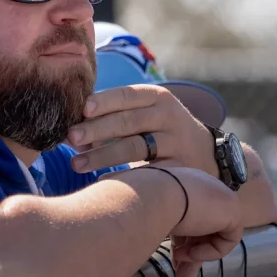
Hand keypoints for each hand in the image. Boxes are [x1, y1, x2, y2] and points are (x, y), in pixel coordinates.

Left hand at [68, 85, 216, 174]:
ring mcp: (176, 142)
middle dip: (96, 129)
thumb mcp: (146, 114)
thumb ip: (114, 117)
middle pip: (128, 121)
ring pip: (134, 147)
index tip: (83, 109)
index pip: (127, 95)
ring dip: (102, 155)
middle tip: (71, 137)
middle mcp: (169, 116)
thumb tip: (71, 131)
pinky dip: (122, 177)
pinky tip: (101, 182)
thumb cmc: (160, 131)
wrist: (206, 155)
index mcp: (157, 97)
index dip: (104, 101)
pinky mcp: (179, 168)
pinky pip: (146, 172)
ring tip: (76, 164)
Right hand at [159, 165, 243, 276]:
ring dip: (197, 256)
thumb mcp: (157, 217)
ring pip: (214, 235)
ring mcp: (222, 196)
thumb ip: (168, 228)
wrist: (155, 195)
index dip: (183, 240)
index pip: (191, 215)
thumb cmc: (147, 203)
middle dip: (192, 254)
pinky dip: (210, 252)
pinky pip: (227, 239)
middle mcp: (205, 186)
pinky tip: (191, 253)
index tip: (174, 258)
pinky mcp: (234, 210)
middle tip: (181, 276)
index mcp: (186, 183)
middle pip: (204, 227)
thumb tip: (159, 242)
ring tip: (180, 270)